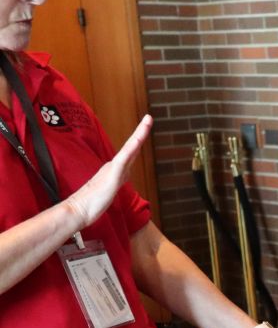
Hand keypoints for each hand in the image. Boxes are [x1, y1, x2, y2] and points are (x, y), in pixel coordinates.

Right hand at [63, 115, 151, 230]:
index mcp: (114, 170)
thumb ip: (109, 187)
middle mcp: (114, 166)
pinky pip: (123, 160)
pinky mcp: (112, 176)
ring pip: (130, 149)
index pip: (130, 154)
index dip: (137, 142)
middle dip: (141, 132)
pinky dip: (131, 149)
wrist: (78, 210)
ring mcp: (113, 170)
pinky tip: (138, 140)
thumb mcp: (106, 193)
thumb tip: (111, 185)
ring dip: (139, 134)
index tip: (145, 129)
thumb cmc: (90, 204)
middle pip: (132, 147)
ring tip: (148, 121)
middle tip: (149, 117)